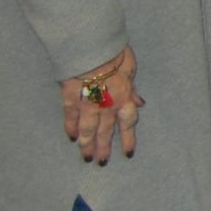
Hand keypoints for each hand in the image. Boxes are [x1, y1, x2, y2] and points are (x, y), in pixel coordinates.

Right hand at [60, 46, 140, 163]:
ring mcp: (87, 104)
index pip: (128, 124)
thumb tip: (140, 102)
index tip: (127, 153)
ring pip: (88, 130)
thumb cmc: (114, 53)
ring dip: (87, 145)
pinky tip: (71, 137)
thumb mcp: (131, 69)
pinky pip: (70, 117)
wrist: (90, 48)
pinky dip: (71, 127)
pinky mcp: (70, 99)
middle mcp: (106, 106)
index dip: (128, 139)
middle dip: (103, 148)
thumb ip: (132, 89)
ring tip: (86, 157)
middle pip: (105, 132)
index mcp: (124, 98)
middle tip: (101, 162)